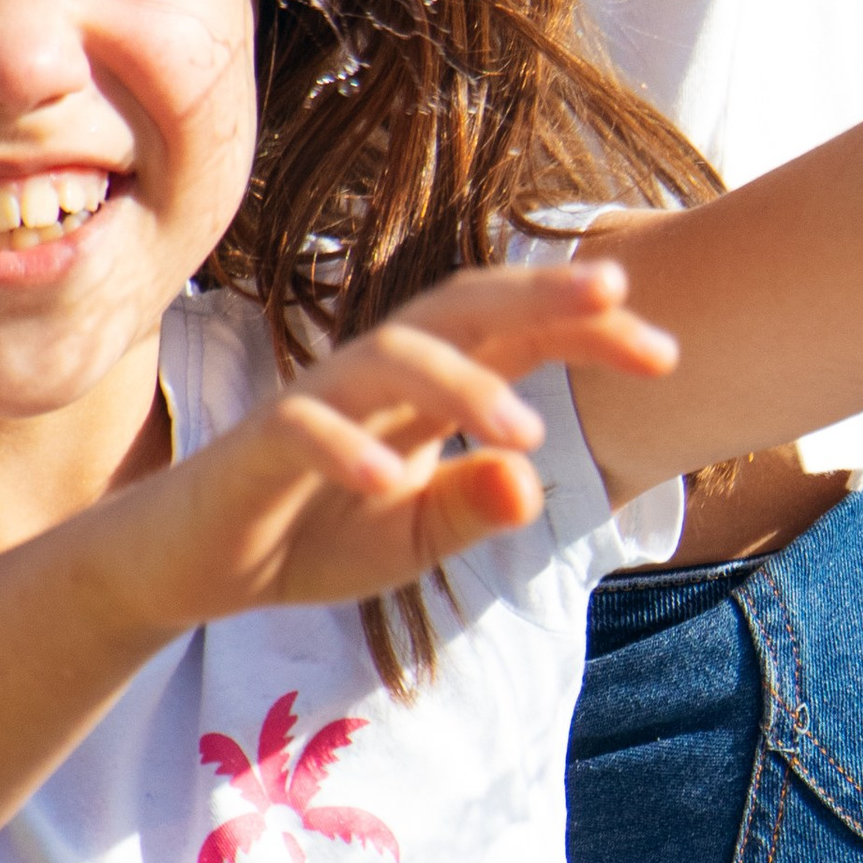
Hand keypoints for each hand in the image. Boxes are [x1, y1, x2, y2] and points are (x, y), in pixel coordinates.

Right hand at [111, 258, 677, 636]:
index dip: (588, 331)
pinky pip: (304, 427)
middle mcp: (377, 374)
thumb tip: (535, 480)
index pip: (516, 335)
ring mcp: (316, 400)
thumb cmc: (315, 532)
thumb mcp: (415, 538)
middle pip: (460, 307)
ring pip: (390, 356)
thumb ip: (476, 508)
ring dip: (461, 384)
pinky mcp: (259, 443)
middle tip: (617, 303)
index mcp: (427, 390)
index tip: (667, 352)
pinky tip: (386, 481)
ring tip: (524, 434)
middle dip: (539, 297)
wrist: (195, 565)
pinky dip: (347, 448)